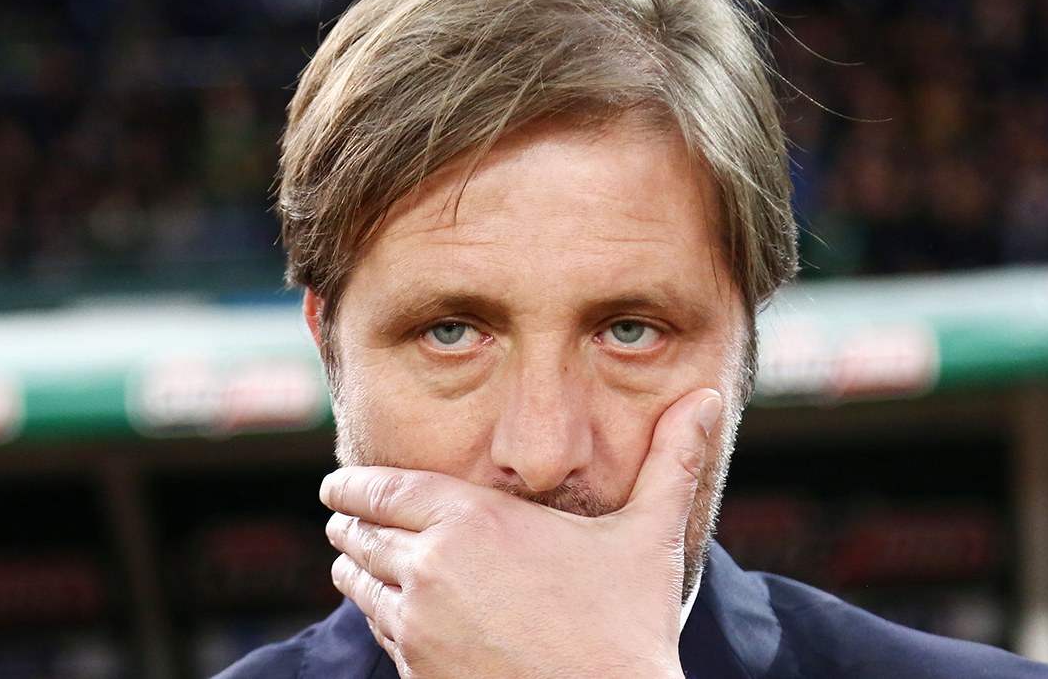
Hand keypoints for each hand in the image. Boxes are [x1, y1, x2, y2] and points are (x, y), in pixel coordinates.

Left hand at [320, 388, 723, 678]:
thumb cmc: (628, 630)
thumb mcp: (649, 537)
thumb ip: (671, 461)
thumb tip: (711, 397)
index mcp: (473, 522)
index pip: (384, 489)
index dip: (353, 484)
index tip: (336, 483)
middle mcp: (432, 569)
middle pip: (361, 534)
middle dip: (349, 523)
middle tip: (340, 516)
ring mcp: (419, 627)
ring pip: (360, 586)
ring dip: (354, 569)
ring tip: (350, 560)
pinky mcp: (417, 674)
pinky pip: (380, 634)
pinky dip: (378, 616)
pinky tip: (387, 613)